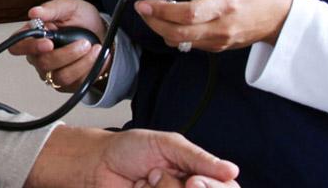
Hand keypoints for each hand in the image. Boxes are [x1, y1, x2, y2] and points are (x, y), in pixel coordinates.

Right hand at [8, 0, 107, 91]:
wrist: (102, 33)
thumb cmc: (82, 19)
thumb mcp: (69, 7)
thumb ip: (52, 8)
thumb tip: (34, 12)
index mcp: (33, 36)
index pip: (17, 46)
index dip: (29, 47)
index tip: (48, 43)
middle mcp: (39, 57)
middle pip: (42, 63)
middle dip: (66, 54)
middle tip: (84, 42)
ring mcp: (52, 72)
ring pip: (60, 77)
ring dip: (81, 62)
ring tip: (93, 48)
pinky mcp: (67, 84)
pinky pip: (75, 83)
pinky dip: (88, 68)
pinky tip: (96, 57)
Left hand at [25, 126, 238, 187]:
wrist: (96, 162)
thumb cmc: (129, 149)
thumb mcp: (168, 145)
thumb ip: (199, 159)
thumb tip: (231, 170)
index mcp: (197, 173)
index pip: (225, 187)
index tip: (194, 181)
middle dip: (178, 187)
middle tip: (159, 175)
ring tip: (146, 180)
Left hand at [134, 0, 293, 51]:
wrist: (282, 16)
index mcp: (226, 4)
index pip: (188, 13)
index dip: (162, 10)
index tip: (145, 2)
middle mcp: (221, 27)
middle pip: (179, 32)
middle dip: (154, 21)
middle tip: (142, 8)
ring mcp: (220, 40)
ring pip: (182, 42)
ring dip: (162, 29)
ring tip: (153, 13)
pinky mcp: (219, 47)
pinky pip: (191, 45)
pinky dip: (175, 35)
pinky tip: (170, 21)